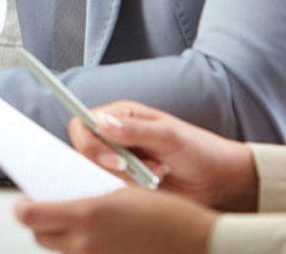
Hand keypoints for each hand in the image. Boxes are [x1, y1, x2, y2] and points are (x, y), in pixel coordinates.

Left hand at [15, 187, 217, 253]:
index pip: (30, 215)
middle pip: (40, 237)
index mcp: (86, 215)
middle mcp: (86, 245)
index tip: (24, 200)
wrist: (199, 246)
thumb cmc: (166, 214)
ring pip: (62, 251)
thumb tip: (64, 191)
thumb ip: (87, 195)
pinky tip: (100, 240)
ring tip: (78, 224)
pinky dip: (84, 250)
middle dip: (39, 222)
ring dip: (62, 238)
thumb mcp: (120, 192)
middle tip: (48, 209)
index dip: (22, 207)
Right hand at [67, 100, 256, 210]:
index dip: (90, 142)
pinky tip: (155, 185)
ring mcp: (121, 161)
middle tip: (139, 169)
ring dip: (128, 177)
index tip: (115, 159)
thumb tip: (101, 122)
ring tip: (157, 173)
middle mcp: (116, 136)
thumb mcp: (169, 135)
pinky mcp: (129, 183)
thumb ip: (134, 129)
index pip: (84, 123)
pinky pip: (115, 189)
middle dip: (111, 164)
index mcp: (121, 116)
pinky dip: (133, 190)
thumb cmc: (199, 150)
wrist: (222, 183)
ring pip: (100, 172)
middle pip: (87, 150)